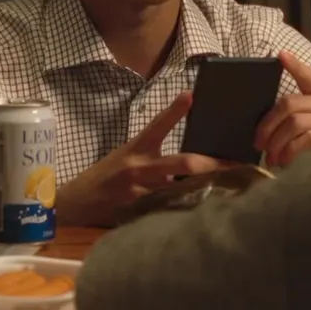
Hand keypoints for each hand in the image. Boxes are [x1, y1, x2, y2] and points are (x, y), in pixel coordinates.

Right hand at [56, 93, 231, 226]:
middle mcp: (138, 167)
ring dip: (204, 188)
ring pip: (180, 188)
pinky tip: (202, 213)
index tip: (191, 96)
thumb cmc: (107, 175)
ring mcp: (139, 190)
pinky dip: (184, 208)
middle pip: (180, 162)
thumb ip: (154, 154)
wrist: (77, 201)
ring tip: (232, 187)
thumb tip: (188, 159)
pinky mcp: (138, 211)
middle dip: (209, 163)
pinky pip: (168, 209)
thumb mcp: (127, 155)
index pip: (157, 125)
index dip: (174, 111)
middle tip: (233, 162)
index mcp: (136, 148)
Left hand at [255, 51, 310, 166]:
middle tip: (259, 143)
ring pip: (296, 122)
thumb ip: (299, 118)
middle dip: (269, 125)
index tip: (281, 55)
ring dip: (277, 142)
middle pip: (291, 105)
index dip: (295, 66)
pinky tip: (286, 162)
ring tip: (272, 157)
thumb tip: (265, 125)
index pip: (309, 78)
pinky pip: (308, 139)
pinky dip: (291, 151)